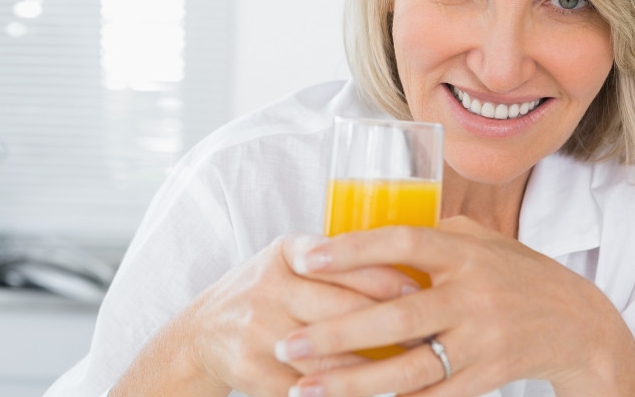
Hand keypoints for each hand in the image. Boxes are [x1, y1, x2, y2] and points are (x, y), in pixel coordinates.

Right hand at [111, 234, 422, 396]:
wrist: (203, 333)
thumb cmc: (266, 290)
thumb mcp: (291, 261)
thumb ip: (337, 259)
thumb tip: (410, 257)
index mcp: (285, 253)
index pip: (344, 261)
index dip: (386, 276)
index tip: (422, 289)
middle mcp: (270, 287)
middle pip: (341, 307)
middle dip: (391, 323)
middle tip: (431, 331)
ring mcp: (260, 331)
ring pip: (330, 354)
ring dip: (374, 365)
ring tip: (412, 366)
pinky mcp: (254, 371)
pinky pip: (309, 386)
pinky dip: (343, 391)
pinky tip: (373, 393)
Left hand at [278, 217, 634, 396]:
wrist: (578, 324)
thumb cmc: (515, 272)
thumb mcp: (479, 240)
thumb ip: (430, 235)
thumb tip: (366, 231)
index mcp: (465, 253)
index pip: (404, 243)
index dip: (355, 249)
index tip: (306, 257)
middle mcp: (472, 297)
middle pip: (397, 318)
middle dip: (336, 334)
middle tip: (286, 343)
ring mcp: (480, 343)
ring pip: (409, 370)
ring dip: (351, 383)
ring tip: (302, 389)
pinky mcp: (484, 379)